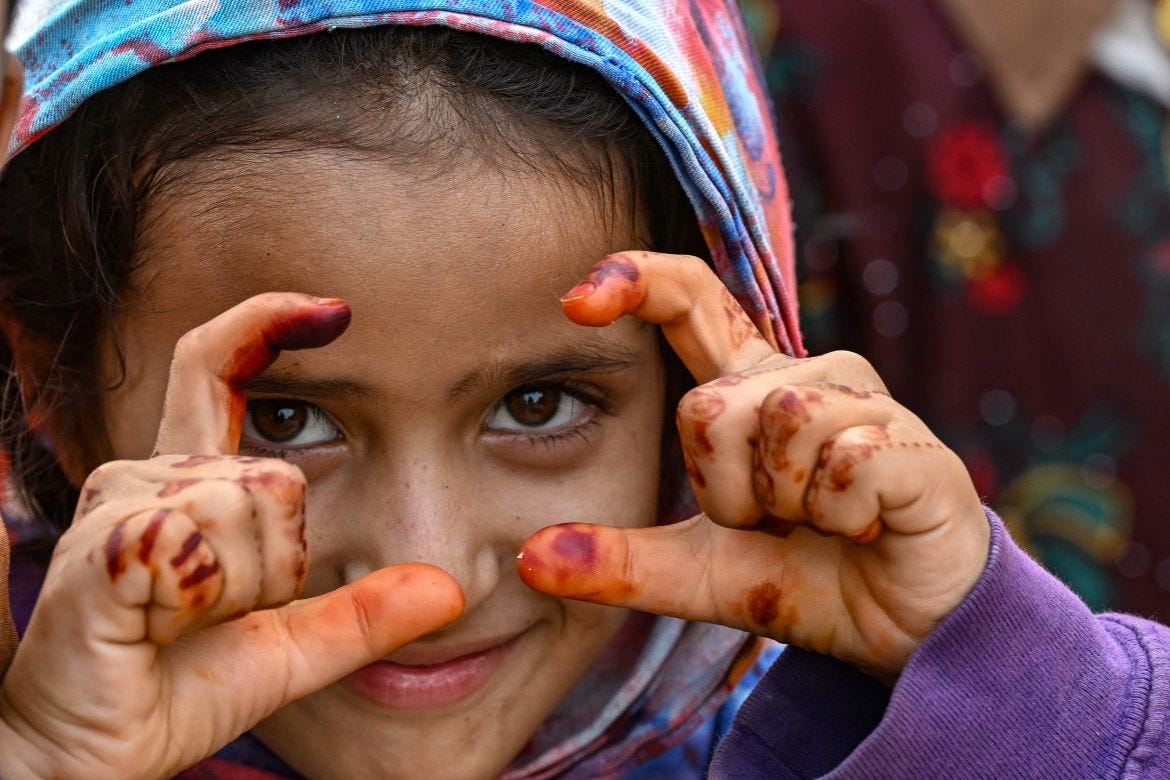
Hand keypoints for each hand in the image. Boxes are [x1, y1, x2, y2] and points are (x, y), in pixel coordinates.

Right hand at [0, 293, 463, 777]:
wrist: (92, 757)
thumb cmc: (176, 689)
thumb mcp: (289, 647)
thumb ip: (361, 612)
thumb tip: (449, 589)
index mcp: (185, 482)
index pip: (215, 370)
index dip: (266, 324)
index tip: (334, 309)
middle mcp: (143, 475)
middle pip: (276, 475)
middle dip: (278, 562)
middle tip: (217, 614)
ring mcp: (116, 505)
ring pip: (251, 503)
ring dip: (245, 586)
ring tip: (184, 621)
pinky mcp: (101, 547)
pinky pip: (204, 545)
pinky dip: (209, 601)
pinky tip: (158, 624)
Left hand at [518, 252, 988, 681]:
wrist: (905, 630)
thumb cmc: (808, 579)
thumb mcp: (700, 574)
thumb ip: (624, 561)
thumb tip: (529, 558)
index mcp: (750, 390)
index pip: (692, 299)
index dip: (637, 280)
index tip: (576, 301)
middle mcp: (805, 376)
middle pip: (711, 404)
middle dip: (726, 491)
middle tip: (775, 525)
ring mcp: (864, 401)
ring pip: (778, 424)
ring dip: (785, 504)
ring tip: (823, 524)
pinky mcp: (913, 439)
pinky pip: (843, 464)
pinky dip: (841, 517)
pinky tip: (866, 526)